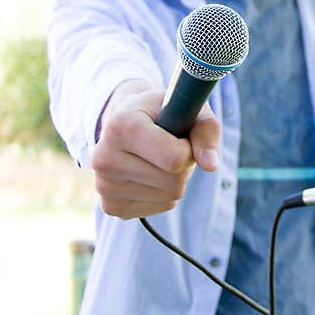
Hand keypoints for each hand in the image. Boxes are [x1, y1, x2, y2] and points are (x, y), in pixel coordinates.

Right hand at [90, 79, 220, 218]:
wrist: (127, 123)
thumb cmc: (163, 113)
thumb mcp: (187, 108)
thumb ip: (206, 131)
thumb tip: (211, 165)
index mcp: (121, 126)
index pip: (175, 159)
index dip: (188, 149)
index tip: (178, 136)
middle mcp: (104, 157)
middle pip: (174, 182)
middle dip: (184, 165)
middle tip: (170, 147)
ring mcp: (104, 185)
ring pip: (170, 195)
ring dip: (176, 178)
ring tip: (158, 158)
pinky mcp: (111, 206)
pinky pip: (161, 206)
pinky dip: (166, 192)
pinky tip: (150, 173)